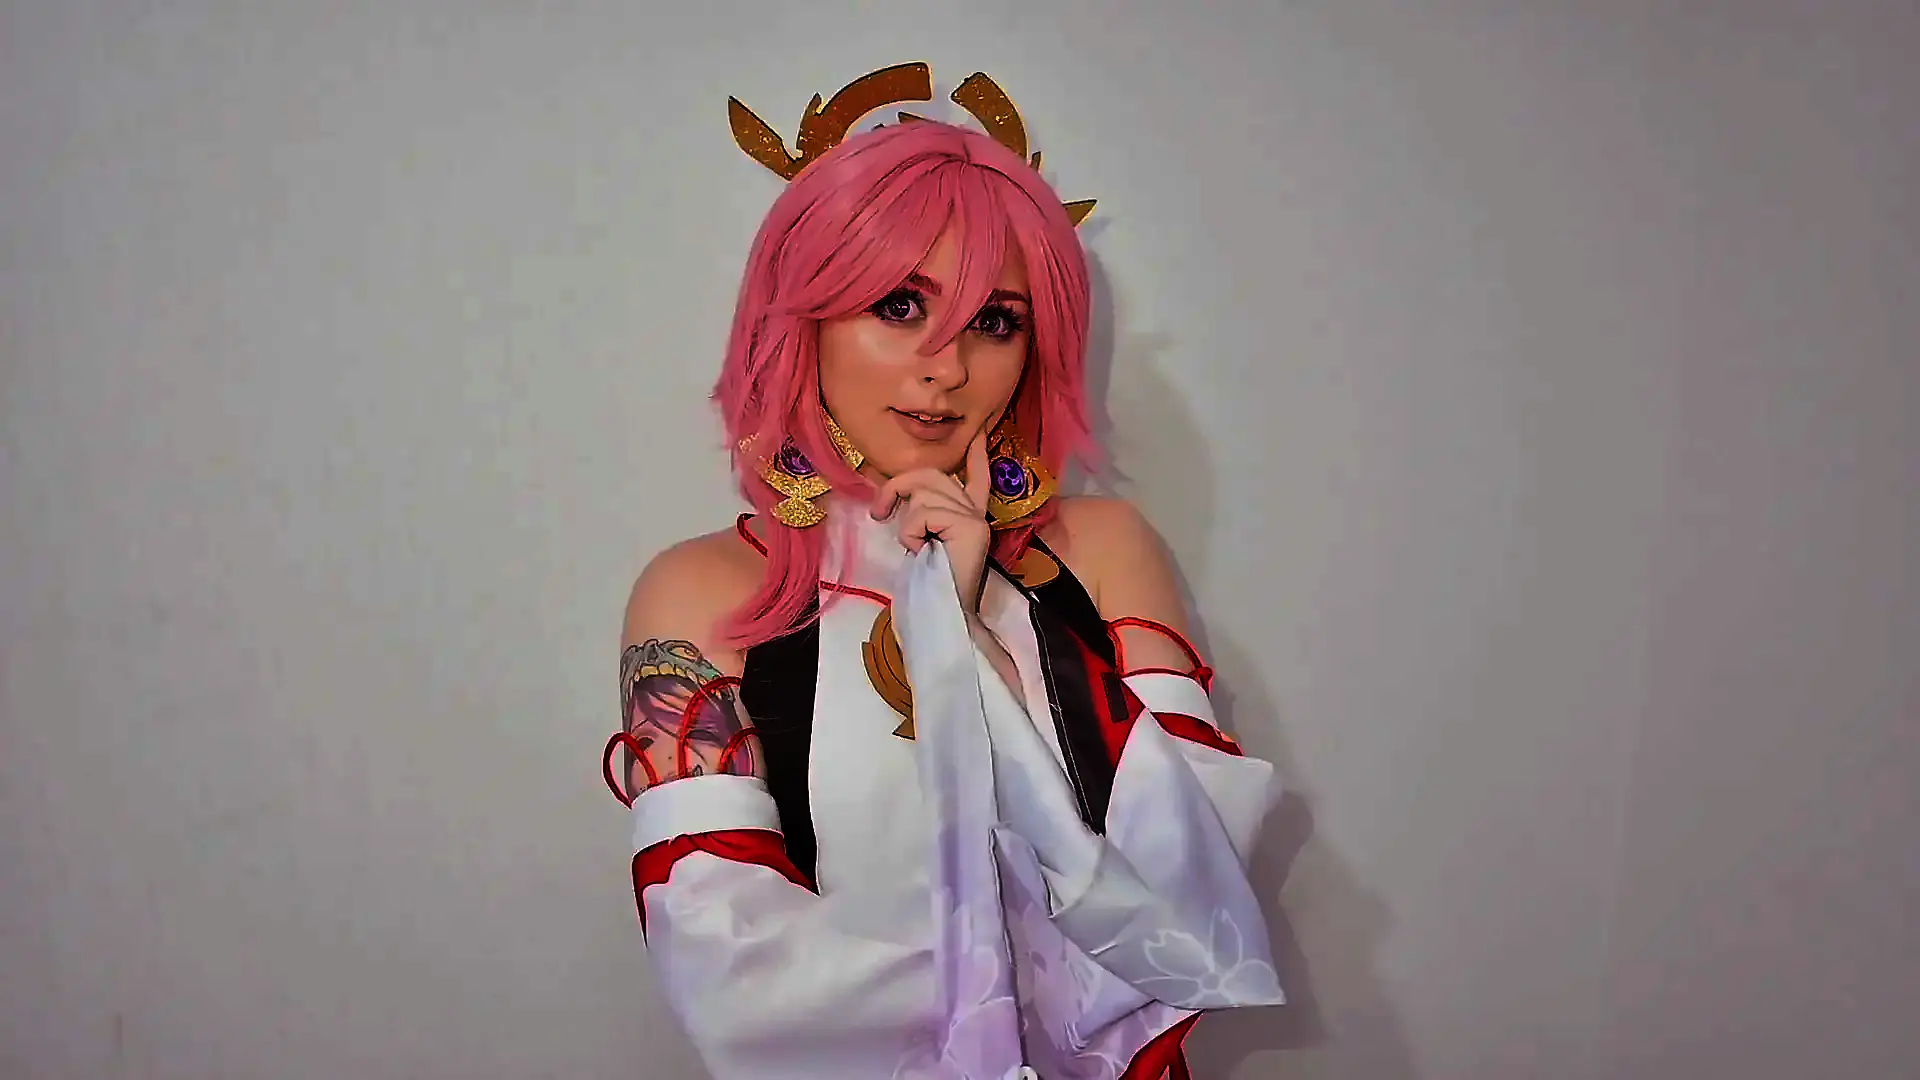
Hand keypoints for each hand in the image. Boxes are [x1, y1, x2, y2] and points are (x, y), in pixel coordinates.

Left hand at [872, 423, 993, 613]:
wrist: (945, 615)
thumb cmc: (929, 586)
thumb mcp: (923, 542)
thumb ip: (922, 516)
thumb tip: (901, 498)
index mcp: (968, 517)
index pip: (976, 477)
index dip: (976, 456)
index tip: (978, 434)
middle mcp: (977, 513)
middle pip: (932, 474)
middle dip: (898, 487)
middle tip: (879, 513)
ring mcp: (976, 518)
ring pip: (924, 492)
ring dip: (907, 521)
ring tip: (916, 547)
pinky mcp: (971, 527)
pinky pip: (924, 513)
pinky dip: (912, 532)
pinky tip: (921, 551)